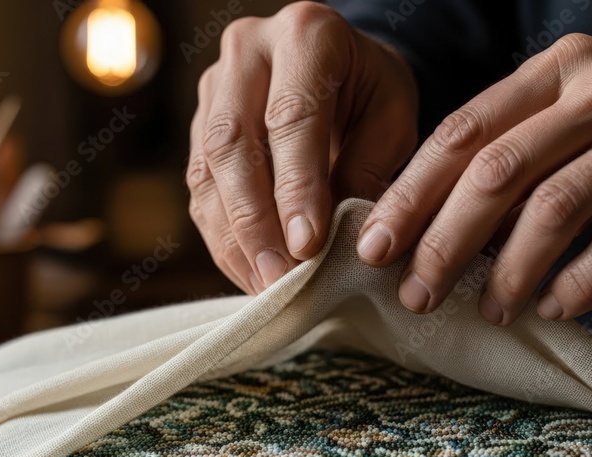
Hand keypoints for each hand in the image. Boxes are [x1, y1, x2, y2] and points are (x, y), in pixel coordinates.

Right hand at [188, 2, 418, 293]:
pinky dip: (224, 237)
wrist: (342, 69)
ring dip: (234, 238)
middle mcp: (246, 52)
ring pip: (207, 171)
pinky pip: (200, 188)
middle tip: (281, 278)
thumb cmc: (373, 93)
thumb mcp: (391, 119)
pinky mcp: (199, 126)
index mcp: (305, 35)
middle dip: (255, 222)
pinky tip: (250, 273)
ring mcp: (214, 88)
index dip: (296, 187)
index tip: (308, 245)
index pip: (291, 118)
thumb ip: (366, 169)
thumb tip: (341, 243)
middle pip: (232, 144)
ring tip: (266, 287)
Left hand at [356, 33, 591, 322]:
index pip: (463, 130)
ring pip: (557, 209)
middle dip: (444, 241)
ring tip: (489, 310)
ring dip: (511, 271)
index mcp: (557, 68)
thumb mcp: (583, 104)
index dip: (412, 192)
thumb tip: (438, 223)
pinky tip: (556, 307)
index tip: (376, 244)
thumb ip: (519, 147)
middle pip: (498, 171)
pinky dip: (583, 282)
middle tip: (416, 294)